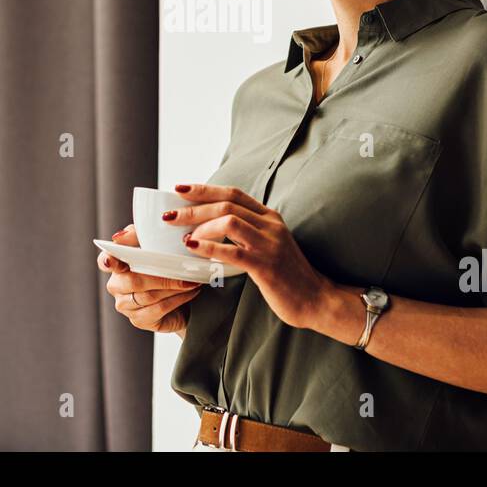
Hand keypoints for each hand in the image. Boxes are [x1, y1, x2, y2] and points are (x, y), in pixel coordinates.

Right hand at [98, 224, 201, 333]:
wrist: (184, 293)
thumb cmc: (166, 264)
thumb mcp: (154, 243)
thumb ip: (137, 235)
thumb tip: (120, 236)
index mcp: (116, 263)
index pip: (105, 260)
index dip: (107, 261)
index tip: (111, 261)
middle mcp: (116, 285)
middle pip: (133, 281)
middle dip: (161, 276)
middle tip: (182, 270)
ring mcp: (126, 305)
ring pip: (148, 296)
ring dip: (173, 287)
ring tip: (191, 280)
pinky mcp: (139, 320)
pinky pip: (158, 309)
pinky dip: (177, 299)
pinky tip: (189, 292)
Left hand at [166, 183, 332, 329]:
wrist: (316, 298)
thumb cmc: (287, 275)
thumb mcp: (269, 245)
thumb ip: (248, 233)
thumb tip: (212, 228)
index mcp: (269, 217)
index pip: (233, 193)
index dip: (205, 189)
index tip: (179, 188)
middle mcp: (270, 225)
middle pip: (226, 204)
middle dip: (193, 208)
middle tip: (169, 216)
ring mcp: (269, 244)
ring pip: (229, 221)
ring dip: (200, 226)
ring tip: (183, 237)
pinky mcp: (266, 266)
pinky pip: (233, 251)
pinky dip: (209, 248)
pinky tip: (193, 249)